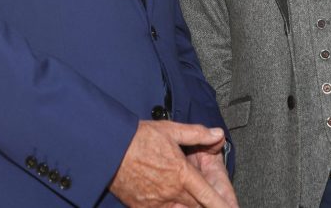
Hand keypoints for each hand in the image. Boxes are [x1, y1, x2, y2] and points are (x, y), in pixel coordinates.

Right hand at [109, 121, 237, 207]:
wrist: (107, 148)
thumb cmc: (136, 138)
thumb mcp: (170, 130)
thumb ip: (196, 134)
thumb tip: (216, 133)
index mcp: (182, 174)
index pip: (210, 197)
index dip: (224, 206)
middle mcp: (172, 192)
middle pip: (197, 207)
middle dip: (205, 205)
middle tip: (207, 201)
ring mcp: (156, 203)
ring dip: (186, 206)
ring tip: (183, 196)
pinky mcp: (142, 207)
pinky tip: (169, 201)